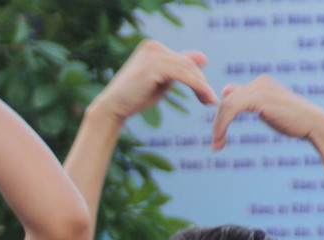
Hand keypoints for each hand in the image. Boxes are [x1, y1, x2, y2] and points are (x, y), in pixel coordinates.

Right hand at [91, 40, 214, 126]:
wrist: (112, 108)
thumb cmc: (134, 98)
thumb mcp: (161, 81)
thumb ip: (179, 69)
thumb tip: (203, 57)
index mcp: (152, 48)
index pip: (182, 60)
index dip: (197, 76)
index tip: (206, 93)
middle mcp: (152, 47)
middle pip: (187, 63)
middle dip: (201, 81)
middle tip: (211, 100)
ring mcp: (152, 55)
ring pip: (187, 69)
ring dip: (201, 86)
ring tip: (209, 101)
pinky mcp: (153, 67)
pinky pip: (182, 75)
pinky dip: (196, 86)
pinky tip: (204, 96)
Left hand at [211, 75, 323, 149]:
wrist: (314, 124)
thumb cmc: (292, 120)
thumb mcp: (265, 108)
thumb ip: (246, 100)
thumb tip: (225, 89)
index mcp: (261, 82)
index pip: (230, 98)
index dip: (220, 118)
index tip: (218, 139)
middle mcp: (259, 81)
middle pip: (226, 102)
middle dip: (217, 124)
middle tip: (215, 145)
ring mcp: (260, 88)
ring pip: (226, 106)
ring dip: (218, 128)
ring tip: (217, 145)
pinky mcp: (260, 98)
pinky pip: (231, 109)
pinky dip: (222, 126)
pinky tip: (221, 140)